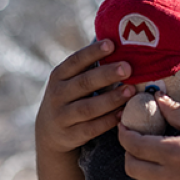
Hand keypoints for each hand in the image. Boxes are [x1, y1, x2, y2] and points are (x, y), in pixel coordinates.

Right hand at [36, 40, 135, 154]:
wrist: (49, 132)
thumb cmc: (70, 97)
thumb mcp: (70, 80)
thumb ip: (88, 67)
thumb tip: (119, 43)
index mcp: (59, 76)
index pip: (76, 61)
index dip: (93, 52)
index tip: (112, 44)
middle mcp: (58, 95)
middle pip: (84, 83)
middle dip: (106, 75)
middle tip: (128, 68)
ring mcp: (62, 116)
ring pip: (88, 108)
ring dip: (111, 99)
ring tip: (130, 91)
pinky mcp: (70, 135)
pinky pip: (91, 128)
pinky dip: (108, 121)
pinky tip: (122, 114)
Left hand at [118, 94, 179, 179]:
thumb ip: (175, 112)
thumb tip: (156, 96)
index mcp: (173, 152)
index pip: (135, 144)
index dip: (124, 133)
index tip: (123, 123)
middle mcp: (167, 174)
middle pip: (130, 164)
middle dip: (127, 149)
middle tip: (133, 136)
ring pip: (138, 177)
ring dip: (136, 162)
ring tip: (147, 149)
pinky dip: (148, 173)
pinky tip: (160, 162)